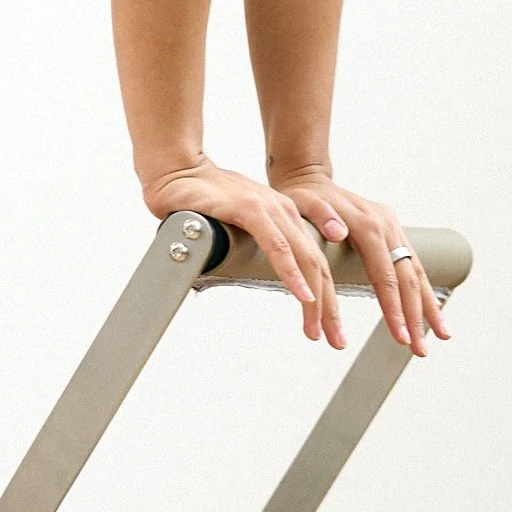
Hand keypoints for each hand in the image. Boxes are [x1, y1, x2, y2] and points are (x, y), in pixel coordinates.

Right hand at [139, 158, 347, 346]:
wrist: (176, 171)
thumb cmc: (202, 200)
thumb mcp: (239, 226)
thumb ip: (253, 246)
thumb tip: (256, 275)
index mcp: (286, 216)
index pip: (316, 262)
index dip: (329, 298)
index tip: (332, 329)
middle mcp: (284, 211)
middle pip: (319, 265)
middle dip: (331, 307)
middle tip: (336, 340)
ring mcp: (269, 208)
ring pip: (305, 258)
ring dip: (316, 299)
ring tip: (319, 329)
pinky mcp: (250, 208)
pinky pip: (278, 246)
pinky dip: (292, 273)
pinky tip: (303, 295)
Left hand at [267, 166, 452, 357]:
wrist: (308, 176)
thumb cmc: (301, 195)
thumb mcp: (302, 202)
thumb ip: (320, 215)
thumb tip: (339, 231)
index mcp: (368, 224)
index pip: (385, 275)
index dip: (393, 309)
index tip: (399, 336)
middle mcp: (387, 226)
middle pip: (408, 278)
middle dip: (416, 317)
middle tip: (420, 351)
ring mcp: (393, 228)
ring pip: (417, 272)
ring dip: (429, 307)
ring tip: (442, 337)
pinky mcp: (393, 233)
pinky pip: (412, 265)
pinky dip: (424, 290)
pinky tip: (431, 311)